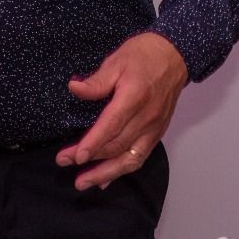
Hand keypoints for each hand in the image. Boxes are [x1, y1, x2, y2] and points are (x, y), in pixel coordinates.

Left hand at [56, 32, 188, 190]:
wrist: (175, 56)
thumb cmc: (143, 56)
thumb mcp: (116, 61)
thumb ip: (96, 80)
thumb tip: (74, 89)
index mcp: (134, 97)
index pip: (112, 126)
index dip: (93, 143)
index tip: (76, 157)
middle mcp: (146, 117)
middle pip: (116, 145)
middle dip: (89, 158)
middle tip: (63, 162)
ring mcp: (154, 128)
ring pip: (129, 159)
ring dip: (105, 173)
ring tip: (82, 183)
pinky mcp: (157, 133)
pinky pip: (139, 157)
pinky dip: (121, 170)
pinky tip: (105, 180)